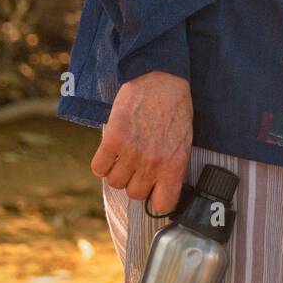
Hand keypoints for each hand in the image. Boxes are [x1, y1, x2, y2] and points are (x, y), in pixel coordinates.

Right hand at [91, 71, 192, 213]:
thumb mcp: (184, 140)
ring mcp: (131, 152)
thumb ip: (173, 166)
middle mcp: (152, 163)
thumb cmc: (175, 107)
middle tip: (138, 164)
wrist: (160, 78)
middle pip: (134, 194)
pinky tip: (111, 150)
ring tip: (125, 154)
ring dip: (118, 171)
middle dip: (135, 181)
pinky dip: (102, 163)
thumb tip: (163, 188)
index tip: (154, 193)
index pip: (163, 204)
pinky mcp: (113, 139)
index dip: (156, 200)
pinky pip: (99, 168)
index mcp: (174, 165)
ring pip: (115, 183)